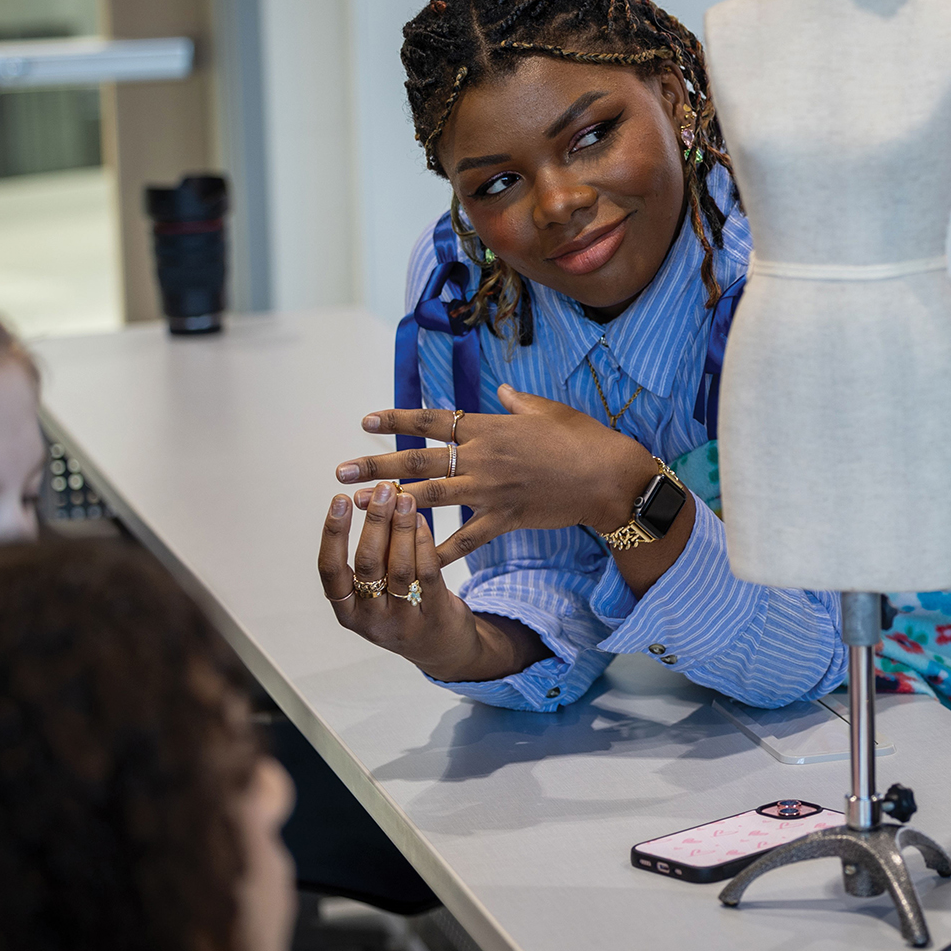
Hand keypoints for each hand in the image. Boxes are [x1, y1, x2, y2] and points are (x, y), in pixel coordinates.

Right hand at [317, 485, 550, 680]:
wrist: (442, 649)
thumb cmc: (402, 609)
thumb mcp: (374, 594)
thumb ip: (371, 557)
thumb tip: (370, 500)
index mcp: (347, 612)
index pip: (331, 570)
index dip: (333, 533)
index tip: (339, 499)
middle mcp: (372, 620)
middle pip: (368, 564)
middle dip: (374, 521)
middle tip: (382, 489)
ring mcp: (404, 621)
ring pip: (400, 567)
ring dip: (401, 527)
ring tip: (404, 497)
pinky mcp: (435, 615)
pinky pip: (428, 573)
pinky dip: (423, 543)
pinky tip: (422, 520)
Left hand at [335, 385, 656, 565]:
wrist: (609, 476)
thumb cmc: (583, 437)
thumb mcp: (547, 410)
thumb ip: (518, 403)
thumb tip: (502, 391)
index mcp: (489, 426)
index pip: (433, 420)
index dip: (397, 420)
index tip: (364, 421)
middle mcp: (483, 457)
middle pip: (420, 459)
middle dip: (377, 465)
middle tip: (341, 471)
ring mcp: (492, 489)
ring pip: (431, 496)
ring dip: (391, 501)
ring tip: (358, 506)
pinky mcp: (506, 518)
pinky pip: (466, 537)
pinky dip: (440, 549)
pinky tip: (413, 559)